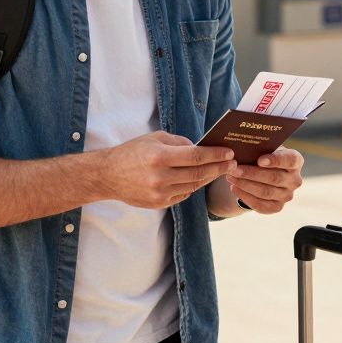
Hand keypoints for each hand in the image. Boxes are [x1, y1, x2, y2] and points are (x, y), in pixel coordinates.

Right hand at [101, 131, 235, 208]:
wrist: (108, 175)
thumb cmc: (132, 152)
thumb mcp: (155, 138)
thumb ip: (180, 142)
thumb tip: (200, 149)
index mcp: (160, 156)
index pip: (196, 156)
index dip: (216, 155)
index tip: (229, 153)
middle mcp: (161, 177)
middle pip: (199, 173)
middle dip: (218, 168)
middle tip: (232, 164)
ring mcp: (160, 193)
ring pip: (193, 186)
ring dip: (208, 178)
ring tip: (219, 170)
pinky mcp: (159, 204)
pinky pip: (183, 194)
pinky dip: (193, 186)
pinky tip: (199, 179)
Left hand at [224, 146, 303, 213]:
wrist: (265, 175)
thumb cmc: (265, 157)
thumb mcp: (266, 149)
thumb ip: (260, 149)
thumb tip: (243, 149)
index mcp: (296, 161)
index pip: (290, 160)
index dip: (276, 160)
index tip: (260, 160)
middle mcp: (295, 180)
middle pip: (274, 178)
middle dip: (252, 174)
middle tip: (234, 169)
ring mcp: (287, 195)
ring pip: (265, 192)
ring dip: (245, 185)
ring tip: (231, 177)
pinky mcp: (277, 207)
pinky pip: (261, 205)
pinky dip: (245, 196)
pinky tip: (234, 188)